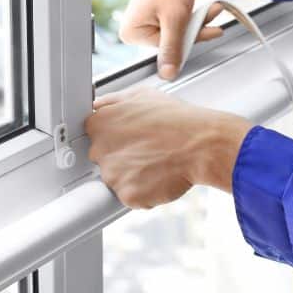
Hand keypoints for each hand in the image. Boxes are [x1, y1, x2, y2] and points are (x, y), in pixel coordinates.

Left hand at [85, 87, 252, 208]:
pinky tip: (159, 176)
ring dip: (132, 175)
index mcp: (99, 123)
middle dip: (120, 155)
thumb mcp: (141, 95)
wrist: (200, 143)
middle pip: (102, 157)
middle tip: (145, 149)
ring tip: (155, 162)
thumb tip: (99, 105)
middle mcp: (100, 149)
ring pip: (117, 179)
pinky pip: (131, 197)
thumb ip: (113, 101)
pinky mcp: (127, 195)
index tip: (123, 139)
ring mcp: (112, 174)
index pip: (92, 134)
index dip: (110, 136)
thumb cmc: (176, 118)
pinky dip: (144, 191)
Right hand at [118, 0, 223, 79]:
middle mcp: (135, 27)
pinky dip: (194, 17)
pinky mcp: (157, 14)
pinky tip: (207, 9)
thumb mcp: (174, 19)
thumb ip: (172, 49)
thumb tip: (167, 75)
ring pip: (179, 32)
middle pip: (172, 41)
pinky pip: (179, 23)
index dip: (188, 39)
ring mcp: (146, 20)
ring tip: (212, 8)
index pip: (165, 49)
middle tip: (212, 14)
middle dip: (195, 29)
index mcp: (131, 31)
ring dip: (198, 22)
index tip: (204, 30)